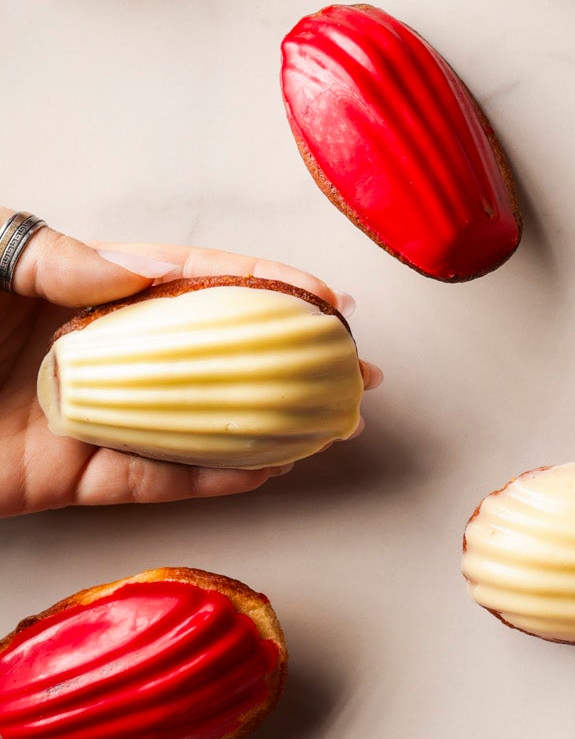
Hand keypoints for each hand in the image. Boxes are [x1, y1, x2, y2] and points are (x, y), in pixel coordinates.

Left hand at [0, 216, 377, 516]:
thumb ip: (56, 258)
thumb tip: (138, 271)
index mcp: (71, 281)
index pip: (186, 277)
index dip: (260, 284)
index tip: (326, 298)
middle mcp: (87, 347)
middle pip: (205, 351)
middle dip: (285, 359)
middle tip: (356, 371)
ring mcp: (79, 414)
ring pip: (190, 421)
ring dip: (265, 423)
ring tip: (333, 425)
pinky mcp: (58, 478)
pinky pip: (145, 480)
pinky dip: (206, 479)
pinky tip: (265, 467)